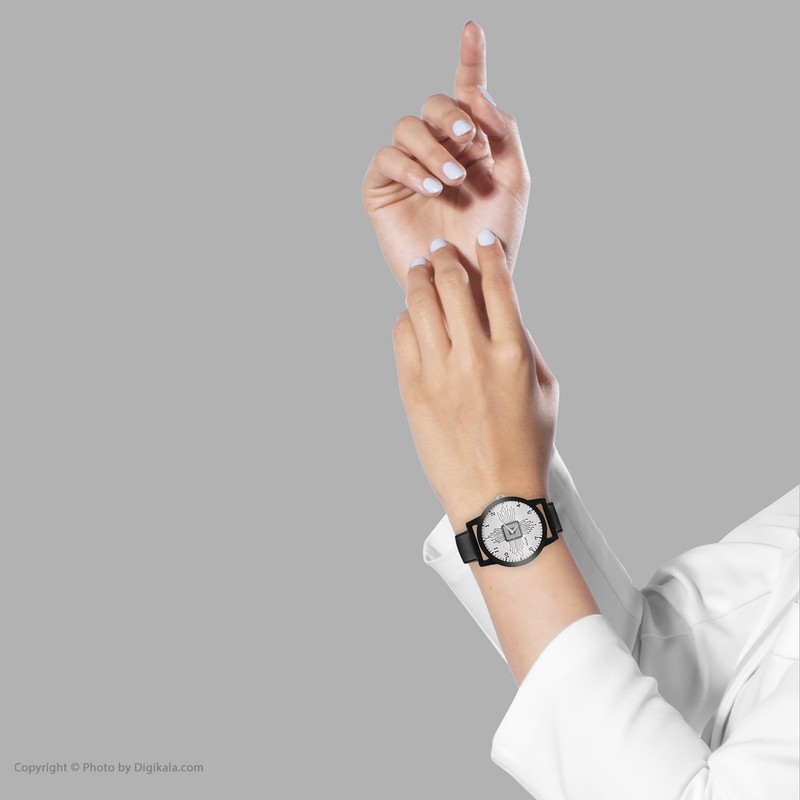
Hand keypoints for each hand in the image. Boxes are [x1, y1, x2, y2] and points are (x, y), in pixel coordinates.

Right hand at [363, 22, 529, 288]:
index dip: (469, 59)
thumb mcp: (513, 182)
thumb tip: (475, 93)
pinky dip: (411, 167)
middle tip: (468, 141)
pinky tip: (431, 188)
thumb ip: (503, 133)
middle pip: (434, 105)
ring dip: (433, 148)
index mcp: (472, 146)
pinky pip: (388, 158)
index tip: (473, 29)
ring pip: (408, 128)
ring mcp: (409, 169)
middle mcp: (439, 151)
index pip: (467, 94)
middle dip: (451, 116)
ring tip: (452, 180)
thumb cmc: (493, 238)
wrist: (468, 282)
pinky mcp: (383, 189)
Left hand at [392, 233, 557, 531]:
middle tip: (440, 250)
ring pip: (420, 304)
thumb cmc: (527, 446)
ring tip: (419, 270)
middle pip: (452, 284)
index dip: (489, 254)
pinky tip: (412, 315)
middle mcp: (474, 356)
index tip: (483, 241)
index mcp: (513, 353)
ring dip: (419, 279)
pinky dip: (406, 318)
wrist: (494, 496)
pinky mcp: (412, 390)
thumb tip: (504, 313)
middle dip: (445, 258)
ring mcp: (439, 373)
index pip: (499, 285)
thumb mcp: (545, 392)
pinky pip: (402, 336)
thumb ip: (526, 347)